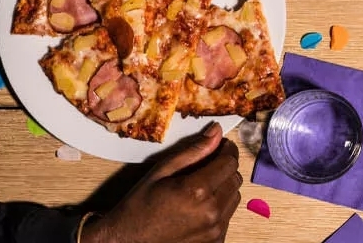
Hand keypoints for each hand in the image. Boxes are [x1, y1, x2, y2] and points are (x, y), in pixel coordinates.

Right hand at [83, 123, 241, 242]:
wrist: (127, 241)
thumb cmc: (139, 206)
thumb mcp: (161, 171)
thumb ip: (193, 151)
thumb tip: (216, 131)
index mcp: (197, 191)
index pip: (229, 162)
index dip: (227, 150)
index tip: (222, 146)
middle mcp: (210, 212)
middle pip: (235, 179)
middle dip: (225, 168)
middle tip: (209, 165)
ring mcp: (214, 230)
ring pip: (234, 198)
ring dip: (224, 188)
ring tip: (201, 188)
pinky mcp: (215, 242)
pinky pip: (227, 217)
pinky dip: (219, 208)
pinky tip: (199, 206)